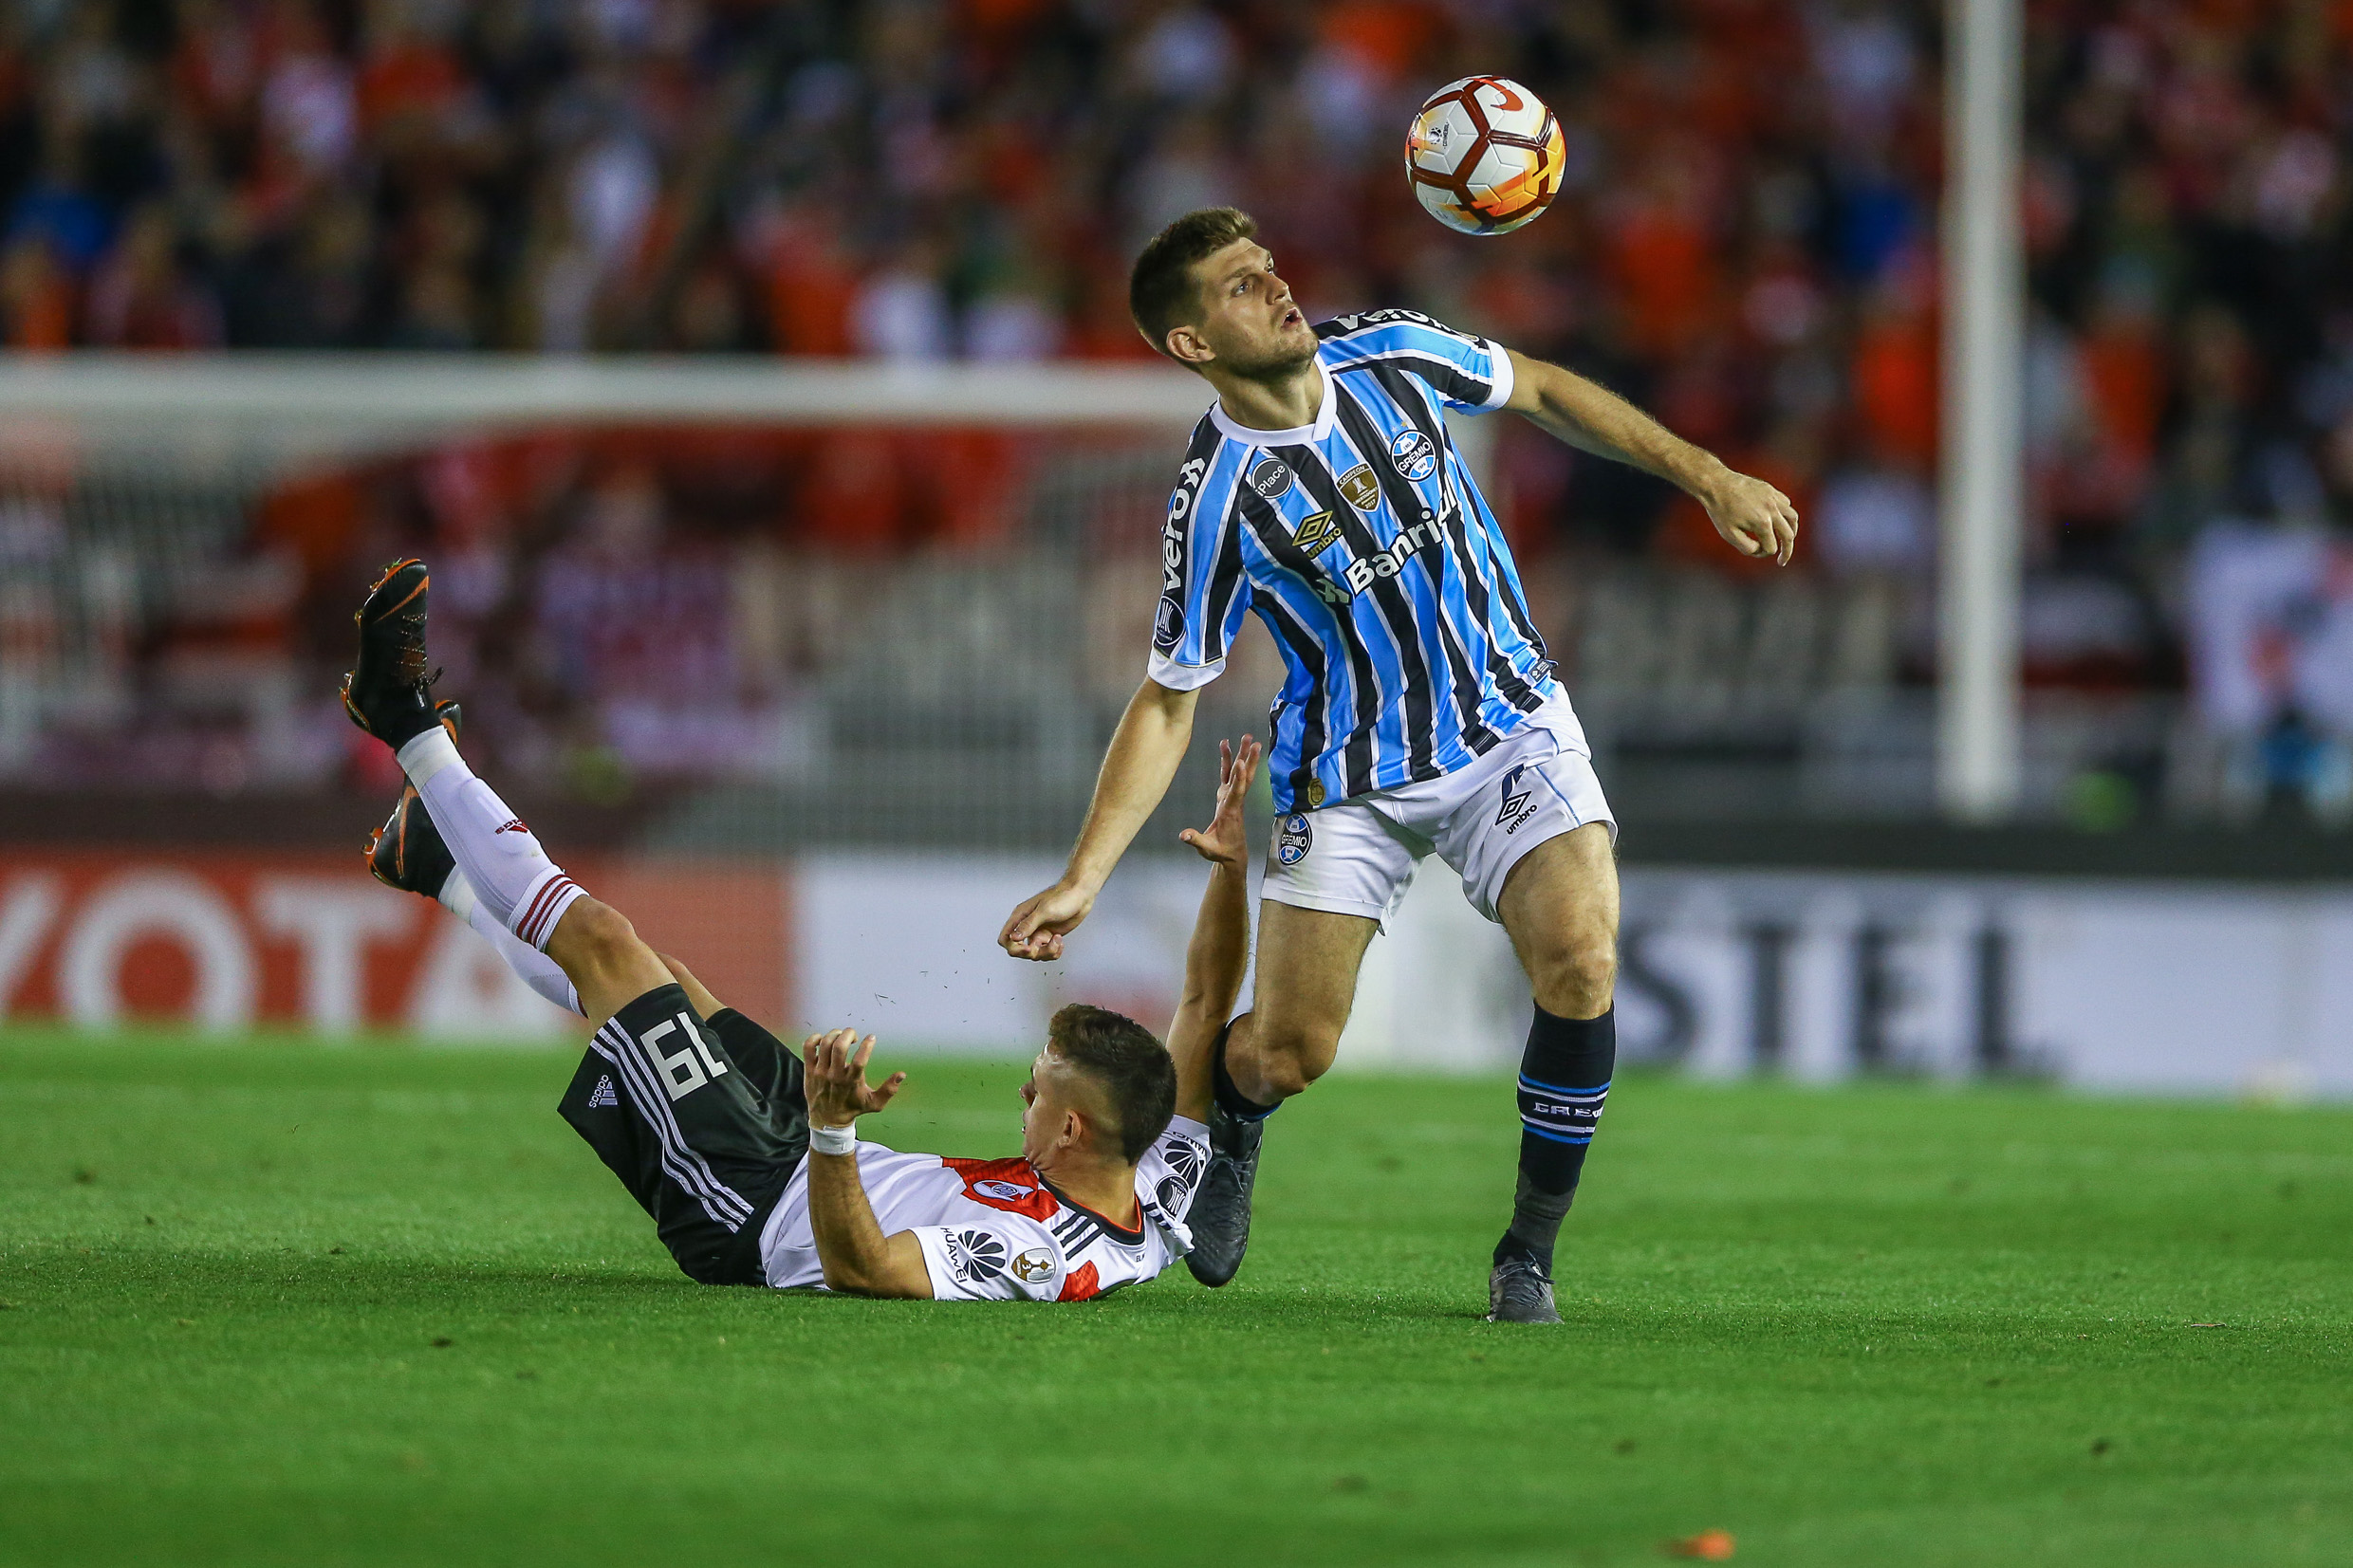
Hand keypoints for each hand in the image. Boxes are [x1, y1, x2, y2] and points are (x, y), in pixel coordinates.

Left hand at [801, 1028, 904, 1127]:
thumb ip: (889, 1090)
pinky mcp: (809, 1069)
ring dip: (835, 1034)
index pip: (860, 1061)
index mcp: (851, 1082)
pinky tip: (824, 1040)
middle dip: (848, 1034)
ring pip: (825, 1044)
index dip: (867, 1046)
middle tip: (854, 1036)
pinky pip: (808, 1048)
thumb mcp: (874, 1103)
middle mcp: (835, 1076)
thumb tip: (902, 1074)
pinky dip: (815, 1038)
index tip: (872, 1037)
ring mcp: (820, 1072)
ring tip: (841, 1037)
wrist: (827, 1119)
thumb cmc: (853, 1108)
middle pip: (839, 1048)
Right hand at [999, 879, 1094, 961]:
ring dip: (1047, 952)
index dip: (1012, 947)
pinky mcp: (1049, 937)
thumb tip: (1014, 938)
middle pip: (1018, 950)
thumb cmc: (1062, 897)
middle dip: (1031, 952)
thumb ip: (1028, 925)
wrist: (1081, 896)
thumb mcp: (1044, 911)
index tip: (1028, 947)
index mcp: (1020, 917)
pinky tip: (1060, 941)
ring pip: (1035, 954)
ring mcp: (1039, 933)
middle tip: (1043, 945)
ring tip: (1057, 939)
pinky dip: (1054, 952)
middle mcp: (1027, 927)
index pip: (1005, 938)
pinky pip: (1047, 953)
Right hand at [1178, 734, 1259, 866]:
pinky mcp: (1227, 795)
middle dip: (1249, 760)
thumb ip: (1196, 840)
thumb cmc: (1220, 851)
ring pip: (1239, 773)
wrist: (1233, 854)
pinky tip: (1226, 745)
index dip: (1239, 777)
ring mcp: (1232, 797)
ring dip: (1242, 754)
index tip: (1241, 762)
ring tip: (1246, 736)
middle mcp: (1235, 801)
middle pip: (1244, 777)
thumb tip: (1183, 835)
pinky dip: (1228, 760)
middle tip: (1254, 742)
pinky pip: (1228, 774)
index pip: (1237, 792)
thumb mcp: (1207, 849)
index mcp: (1231, 812)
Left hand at [1701, 467, 1799, 565]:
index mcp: (1762, 523)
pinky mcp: (1770, 490)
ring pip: (1792, 518)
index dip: (1762, 553)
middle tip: (1782, 561)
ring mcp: (1773, 498)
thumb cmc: (1720, 511)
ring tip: (1787, 540)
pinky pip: (1786, 504)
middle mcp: (1772, 510)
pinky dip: (1786, 514)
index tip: (1752, 551)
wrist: (1716, 484)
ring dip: (1792, 531)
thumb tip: (1760, 550)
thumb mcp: (1729, 535)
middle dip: (1786, 551)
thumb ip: (1747, 547)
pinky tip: (1778, 520)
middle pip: (1788, 535)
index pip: (1771, 547)